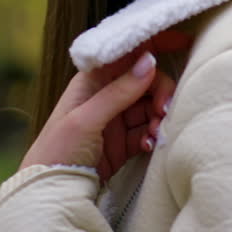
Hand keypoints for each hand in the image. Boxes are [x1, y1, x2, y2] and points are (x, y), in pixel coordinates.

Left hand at [20, 31, 191, 181]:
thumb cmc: (57, 150)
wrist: (49, 191)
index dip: (153, 44)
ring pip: (151, 106)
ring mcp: (116, 118)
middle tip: (164, 111)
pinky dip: (153, 135)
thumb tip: (149, 61)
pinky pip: (148, 129)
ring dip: (159, 117)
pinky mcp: (124, 141)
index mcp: (92, 80)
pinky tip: (149, 145)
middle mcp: (106, 94)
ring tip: (156, 134)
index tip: (182, 41)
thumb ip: (118, 92)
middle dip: (161, 92)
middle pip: (146, 80)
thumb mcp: (86, 120)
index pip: (127, 53)